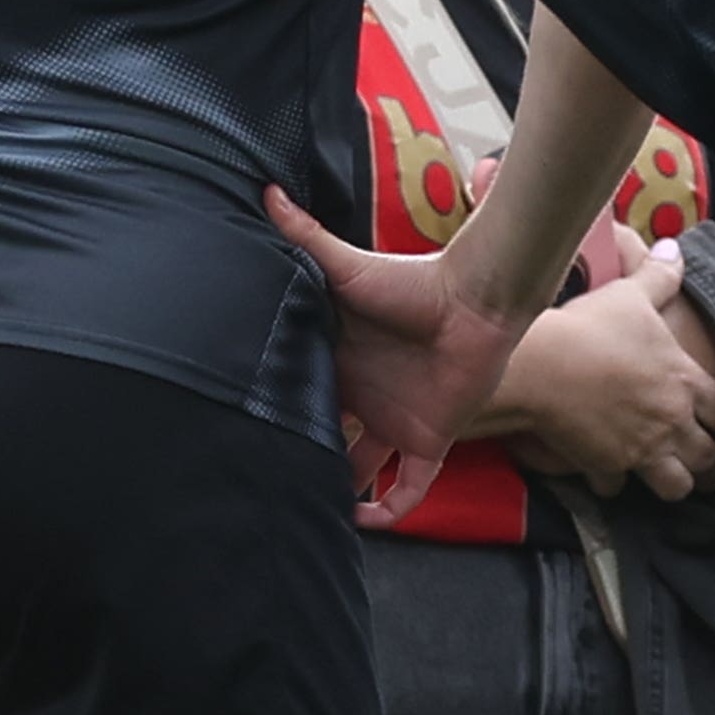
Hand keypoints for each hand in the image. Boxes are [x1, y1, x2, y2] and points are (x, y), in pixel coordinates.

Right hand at [274, 181, 537, 523]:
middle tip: (264, 485)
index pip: (298, 400)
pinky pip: (409, 488)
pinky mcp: (429, 441)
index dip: (274, 420)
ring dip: (338, 494)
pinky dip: (393, 509)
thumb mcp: (346, 265)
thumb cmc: (411, 281)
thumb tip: (264, 190)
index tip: (240, 437)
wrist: (474, 301)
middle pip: (323, 443)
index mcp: (335, 365)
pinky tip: (366, 524)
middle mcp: (360, 399)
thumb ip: (304, 235)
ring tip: (308, 516)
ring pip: (358, 472)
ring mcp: (393, 423)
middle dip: (300, 464)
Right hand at [479, 239, 714, 500]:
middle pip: (708, 458)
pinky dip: (616, 487)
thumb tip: (675, 247)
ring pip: (676, 485)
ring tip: (679, 487)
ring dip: (679, 486)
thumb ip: (660, 276)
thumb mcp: (632, 295)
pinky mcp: (605, 465)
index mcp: (685, 382)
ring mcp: (640, 449)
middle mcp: (671, 422)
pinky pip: (617, 488)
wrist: (543, 364)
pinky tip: (612, 481)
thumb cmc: (593, 327)